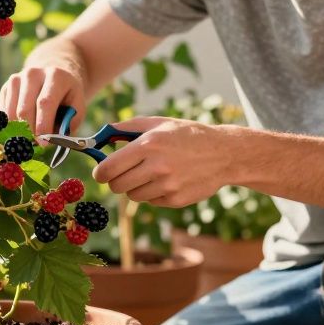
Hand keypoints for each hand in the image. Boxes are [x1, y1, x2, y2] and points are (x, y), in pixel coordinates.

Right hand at [0, 61, 86, 138]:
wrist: (53, 78)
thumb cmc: (66, 98)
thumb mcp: (76, 108)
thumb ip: (67, 124)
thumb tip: (51, 139)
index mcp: (56, 76)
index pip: (45, 103)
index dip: (43, 125)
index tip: (44, 143)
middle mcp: (33, 74)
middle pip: (24, 110)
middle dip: (30, 132)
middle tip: (37, 144)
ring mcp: (16, 80)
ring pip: (11, 114)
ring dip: (20, 131)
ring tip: (33, 136)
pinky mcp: (5, 88)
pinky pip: (4, 114)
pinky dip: (12, 126)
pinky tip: (24, 127)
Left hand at [93, 116, 229, 207]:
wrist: (223, 154)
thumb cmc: (187, 135)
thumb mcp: (158, 123)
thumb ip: (126, 127)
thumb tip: (100, 136)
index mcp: (148, 145)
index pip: (109, 168)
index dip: (100, 172)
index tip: (101, 172)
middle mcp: (156, 167)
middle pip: (117, 186)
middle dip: (116, 180)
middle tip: (124, 173)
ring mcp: (167, 186)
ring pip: (133, 196)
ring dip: (136, 187)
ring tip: (151, 173)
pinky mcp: (176, 200)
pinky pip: (151, 201)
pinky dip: (153, 193)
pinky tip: (168, 180)